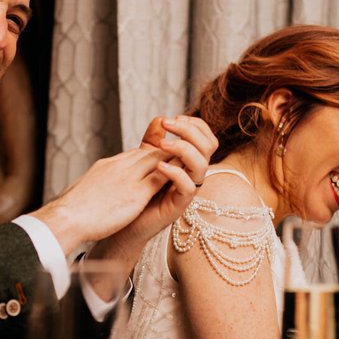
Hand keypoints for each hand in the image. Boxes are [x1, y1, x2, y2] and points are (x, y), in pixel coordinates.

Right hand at [30, 145, 172, 255]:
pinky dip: (174, 174)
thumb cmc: (70, 211)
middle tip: (184, 155)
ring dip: (174, 160)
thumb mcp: (83, 189)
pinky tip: (185, 177)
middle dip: (168, 153)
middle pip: (150, 153)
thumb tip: (94, 188)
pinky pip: (162, 177)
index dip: (151, 156)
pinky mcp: (136, 193)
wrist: (66, 217)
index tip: (163, 158)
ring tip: (189, 164)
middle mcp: (120, 166)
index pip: (135, 155)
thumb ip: (96, 185)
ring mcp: (129, 177)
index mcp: (107, 166)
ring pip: (159, 160)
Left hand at [131, 115, 217, 241]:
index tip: (173, 118)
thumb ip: (154, 141)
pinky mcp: (180, 205)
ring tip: (162, 145)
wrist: (129, 220)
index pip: (206, 137)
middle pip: (209, 146)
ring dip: (183, 149)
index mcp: (190, 161)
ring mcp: (189, 189)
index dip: (194, 124)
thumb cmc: (140, 190)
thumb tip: (159, 119)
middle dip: (190, 131)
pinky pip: (188, 187)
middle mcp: (193, 174)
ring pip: (202, 165)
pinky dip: (176, 173)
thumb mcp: (146, 160)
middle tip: (168, 124)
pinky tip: (159, 166)